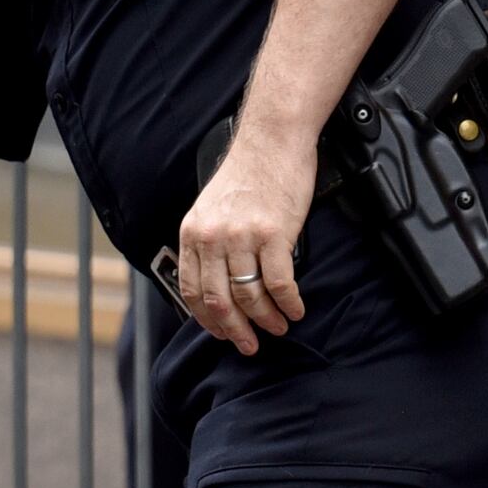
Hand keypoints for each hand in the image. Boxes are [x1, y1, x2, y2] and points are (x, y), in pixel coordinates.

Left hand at [175, 129, 315, 354]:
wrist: (271, 142)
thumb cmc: (247, 174)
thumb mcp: (210, 209)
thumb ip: (208, 243)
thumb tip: (214, 283)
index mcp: (193, 234)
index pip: (192, 291)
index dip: (207, 320)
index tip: (221, 334)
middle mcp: (213, 238)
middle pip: (219, 301)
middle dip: (235, 330)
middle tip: (249, 345)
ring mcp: (242, 237)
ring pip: (249, 296)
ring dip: (265, 320)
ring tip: (277, 328)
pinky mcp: (274, 234)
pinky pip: (278, 283)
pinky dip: (288, 303)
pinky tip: (295, 310)